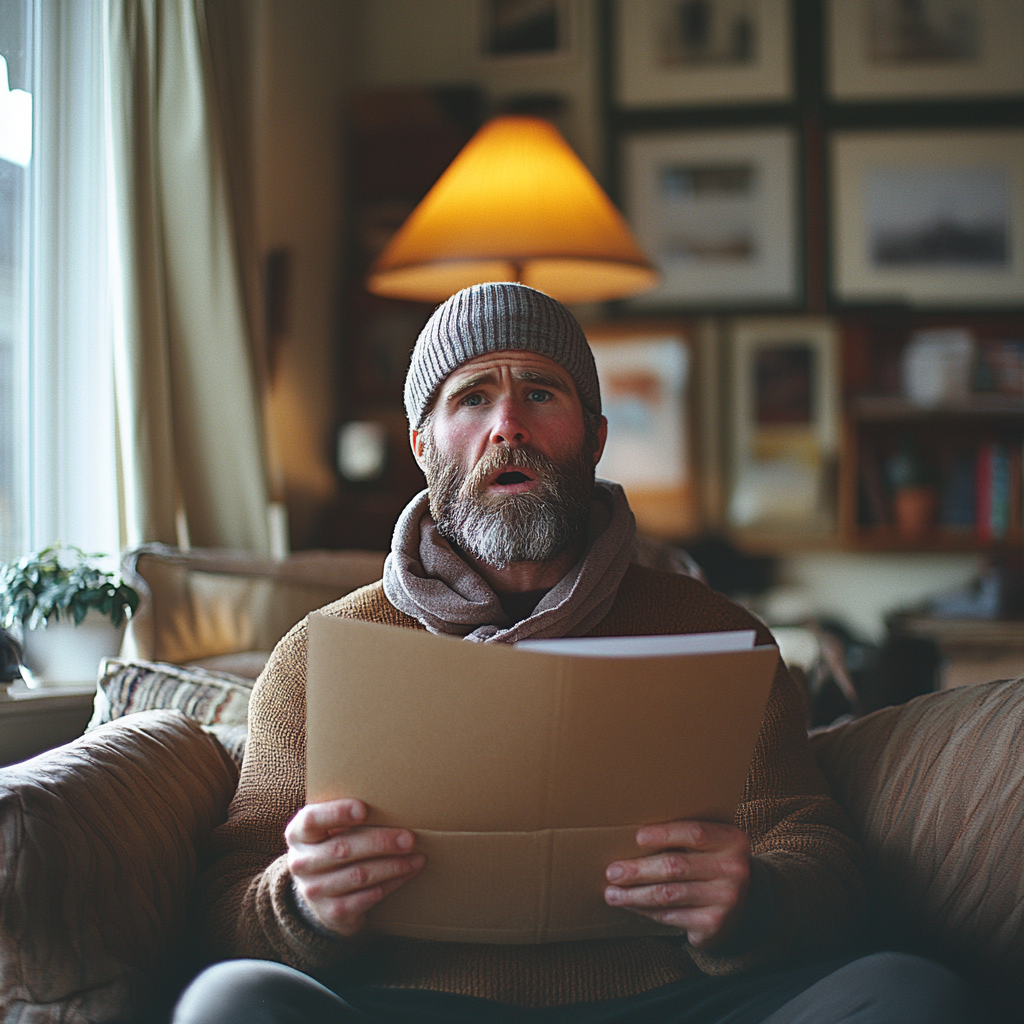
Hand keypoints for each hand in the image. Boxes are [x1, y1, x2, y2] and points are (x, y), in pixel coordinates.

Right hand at [286, 798, 423, 936]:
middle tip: (409, 838)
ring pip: (360, 875)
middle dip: (381, 842)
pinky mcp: (334, 912)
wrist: (320, 895)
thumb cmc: (332, 846)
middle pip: (343, 849)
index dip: (337, 813)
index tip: (364, 809)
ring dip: (393, 865)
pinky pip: (368, 896)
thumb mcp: (328, 829)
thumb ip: (346, 816)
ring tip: (416, 856)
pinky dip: (393, 883)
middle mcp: (301, 863)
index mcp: (298, 834)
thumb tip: (390, 802)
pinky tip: (409, 872)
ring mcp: (315, 891)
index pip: (311, 820)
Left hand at [604, 821, 750, 948]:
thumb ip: (684, 837)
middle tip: (612, 872)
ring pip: (669, 894)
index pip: (695, 833)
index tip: (637, 838)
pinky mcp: (714, 924)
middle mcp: (734, 870)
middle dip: (639, 870)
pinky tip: (631, 906)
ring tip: (612, 894)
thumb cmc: (711, 864)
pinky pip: (671, 916)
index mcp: (732, 841)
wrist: (740, 904)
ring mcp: (726, 899)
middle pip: (676, 867)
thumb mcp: (710, 845)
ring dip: (635, 895)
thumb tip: (633, 838)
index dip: (664, 834)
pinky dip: (647, 911)